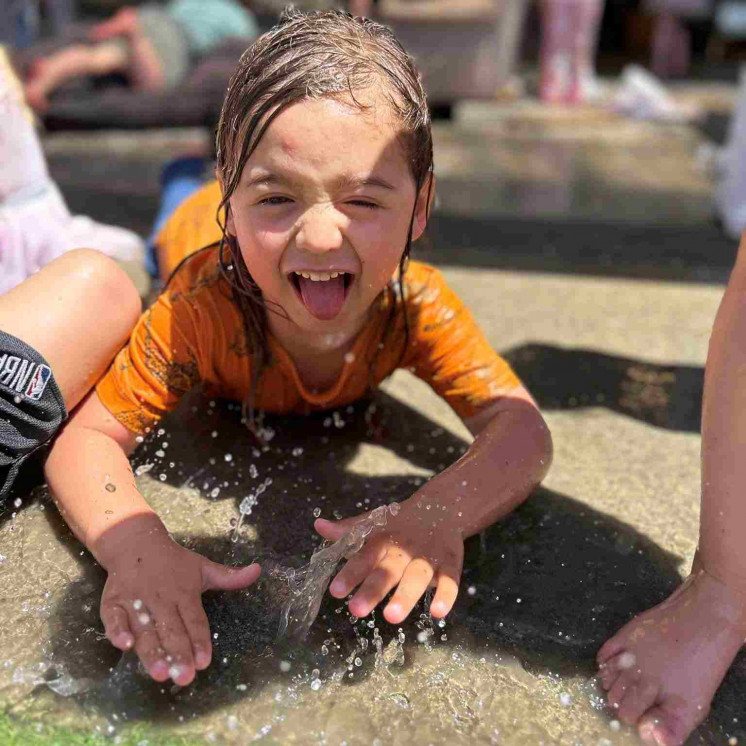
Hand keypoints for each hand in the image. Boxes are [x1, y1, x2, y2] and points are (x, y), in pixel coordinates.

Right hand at [96, 515, 259, 685]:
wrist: (136, 542)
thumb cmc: (174, 562)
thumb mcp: (203, 567)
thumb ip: (229, 577)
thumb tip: (258, 571)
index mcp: (185, 592)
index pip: (194, 620)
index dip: (199, 641)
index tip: (204, 662)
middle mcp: (162, 598)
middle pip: (171, 629)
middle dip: (178, 654)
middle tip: (184, 677)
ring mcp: (136, 600)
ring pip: (145, 629)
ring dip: (151, 651)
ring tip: (159, 672)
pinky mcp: (113, 601)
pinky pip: (114, 617)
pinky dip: (117, 630)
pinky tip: (124, 645)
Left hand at [314, 497, 462, 623]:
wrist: (442, 507)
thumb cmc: (400, 523)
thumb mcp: (375, 523)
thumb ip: (348, 530)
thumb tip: (319, 526)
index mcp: (383, 539)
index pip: (364, 556)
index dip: (350, 574)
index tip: (335, 591)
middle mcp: (404, 549)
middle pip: (387, 570)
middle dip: (372, 590)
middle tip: (355, 610)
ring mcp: (428, 556)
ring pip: (417, 577)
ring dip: (405, 595)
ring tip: (391, 617)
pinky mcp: (450, 563)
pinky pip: (450, 580)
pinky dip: (445, 595)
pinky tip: (438, 613)